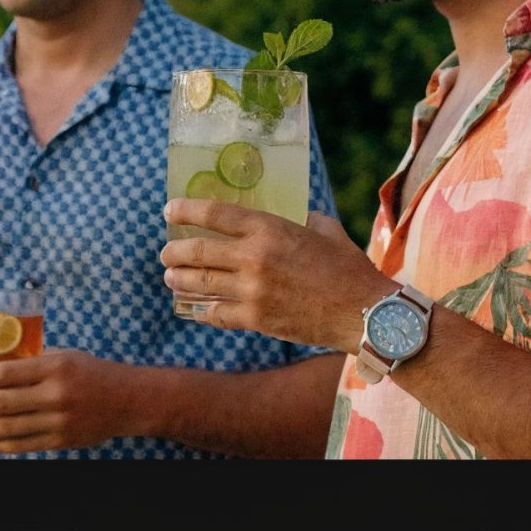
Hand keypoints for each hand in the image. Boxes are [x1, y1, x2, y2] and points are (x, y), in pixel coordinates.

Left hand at [0, 348, 148, 453]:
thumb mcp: (66, 356)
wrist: (129, 401)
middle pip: (2, 403)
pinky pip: (23, 445)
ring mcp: (59, 421)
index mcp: (55, 368)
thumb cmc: (93, 373)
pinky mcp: (61, 441)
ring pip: (8, 428)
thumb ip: (33, 362)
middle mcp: (56, 395)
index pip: (7, 374)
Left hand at [160, 203, 387, 351]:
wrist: (364, 312)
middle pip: (197, 251)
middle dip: (173, 251)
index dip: (186, 210)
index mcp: (270, 229)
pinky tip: (196, 307)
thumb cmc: (348, 268)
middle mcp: (254, 258)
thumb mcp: (325, 230)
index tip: (169, 211)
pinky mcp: (256, 319)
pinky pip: (216, 313)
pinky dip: (202, 309)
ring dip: (178, 279)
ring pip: (199, 283)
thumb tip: (294, 216)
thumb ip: (302, 219)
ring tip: (170, 277)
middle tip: (166, 253)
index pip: (214, 214)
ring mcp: (252, 291)